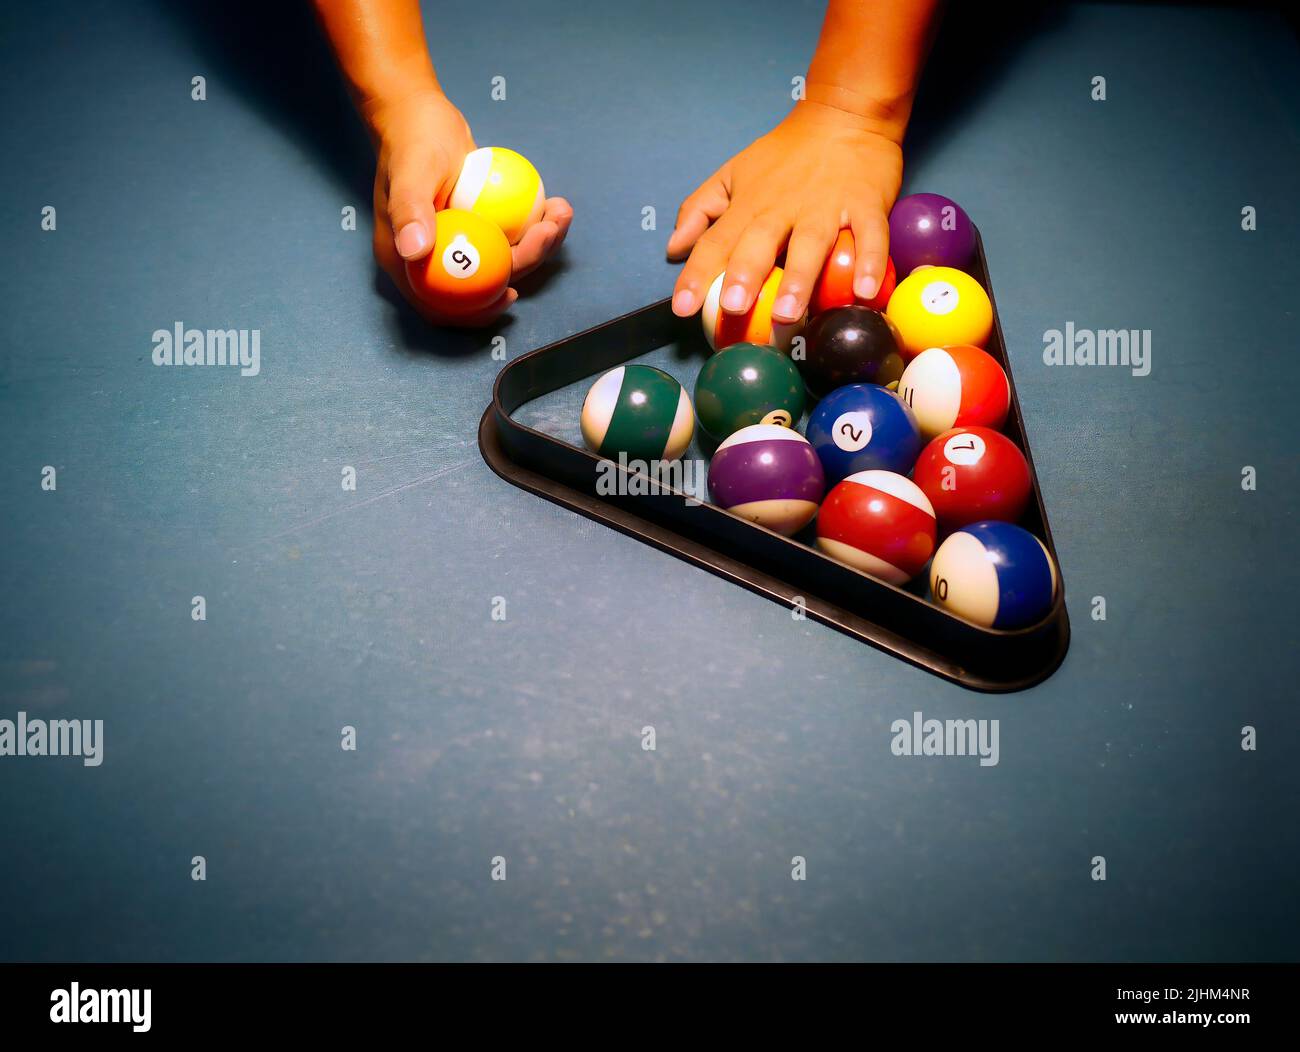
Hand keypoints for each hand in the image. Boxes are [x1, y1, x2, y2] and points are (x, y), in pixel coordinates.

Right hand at [368, 89, 571, 325]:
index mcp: (407, 261)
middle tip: (549, 230)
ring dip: (538, 244)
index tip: (511, 292)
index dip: (477, 311)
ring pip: (502, 259)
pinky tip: (552, 207)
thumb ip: (410, 211)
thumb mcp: (411, 172)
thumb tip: (415, 252)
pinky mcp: (476, 227)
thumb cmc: (411, 139)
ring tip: (560, 213)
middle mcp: (432, 260)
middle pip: (483, 283)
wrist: (418, 112)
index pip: (441, 304)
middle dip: (524, 263)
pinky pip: (508, 237)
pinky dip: (532, 227)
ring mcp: (457, 244)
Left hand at [667, 101, 903, 325]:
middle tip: (734, 308)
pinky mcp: (866, 205)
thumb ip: (701, 210)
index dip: (697, 275)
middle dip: (745, 274)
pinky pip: (870, 235)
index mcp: (749, 204)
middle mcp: (783, 207)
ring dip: (800, 279)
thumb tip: (673, 249)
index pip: (715, 241)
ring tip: (789, 313)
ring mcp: (826, 206)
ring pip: (811, 243)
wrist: (844, 113)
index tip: (682, 309)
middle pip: (760, 242)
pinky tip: (865, 292)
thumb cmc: (785, 155)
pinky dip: (870, 262)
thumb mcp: (733, 174)